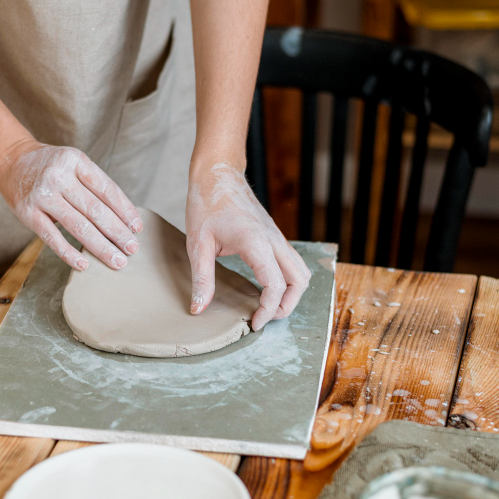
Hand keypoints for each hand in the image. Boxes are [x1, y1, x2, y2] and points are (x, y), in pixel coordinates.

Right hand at [0, 139, 143, 270]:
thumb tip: (125, 220)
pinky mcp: (28, 213)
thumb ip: (94, 186)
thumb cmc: (52, 167)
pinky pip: (52, 238)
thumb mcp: (74, 165)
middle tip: (132, 249)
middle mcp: (59, 176)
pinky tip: (85, 265)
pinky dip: (69, 253)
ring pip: (78, 226)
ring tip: (117, 261)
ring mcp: (42, 195)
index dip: (125, 211)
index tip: (138, 228)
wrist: (12, 162)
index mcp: (75, 161)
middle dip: (117, 232)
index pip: (107, 189)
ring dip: (101, 246)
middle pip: (95, 210)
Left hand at [186, 161, 310, 330]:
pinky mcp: (275, 236)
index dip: (268, 310)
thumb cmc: (206, 204)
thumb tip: (198, 309)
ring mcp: (277, 237)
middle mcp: (274, 240)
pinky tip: (266, 287)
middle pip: (300, 281)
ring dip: (292, 293)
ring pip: (302, 272)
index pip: (275, 285)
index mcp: (256, 242)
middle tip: (264, 318)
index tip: (253, 323)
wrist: (218, 174)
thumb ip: (201, 279)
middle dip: (287, 305)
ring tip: (268, 306)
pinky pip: (292, 263)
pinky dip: (288, 280)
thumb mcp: (197, 244)